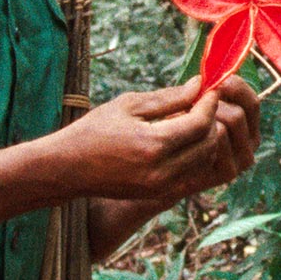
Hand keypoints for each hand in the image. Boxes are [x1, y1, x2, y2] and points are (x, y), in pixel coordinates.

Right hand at [55, 75, 259, 201]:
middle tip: (204, 103)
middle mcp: (162, 171)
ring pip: (204, 160)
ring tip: (193, 119)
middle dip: (211, 120)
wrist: (69, 167)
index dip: (209, 104)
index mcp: (153, 145)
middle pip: (208, 144)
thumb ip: (168, 97)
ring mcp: (162, 186)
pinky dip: (196, 155)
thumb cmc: (95, 129)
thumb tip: (198, 85)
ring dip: (206, 138)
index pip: (200, 124)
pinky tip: (183, 139)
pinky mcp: (159, 194)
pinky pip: (192, 173)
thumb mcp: (129, 105)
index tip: (210, 89)